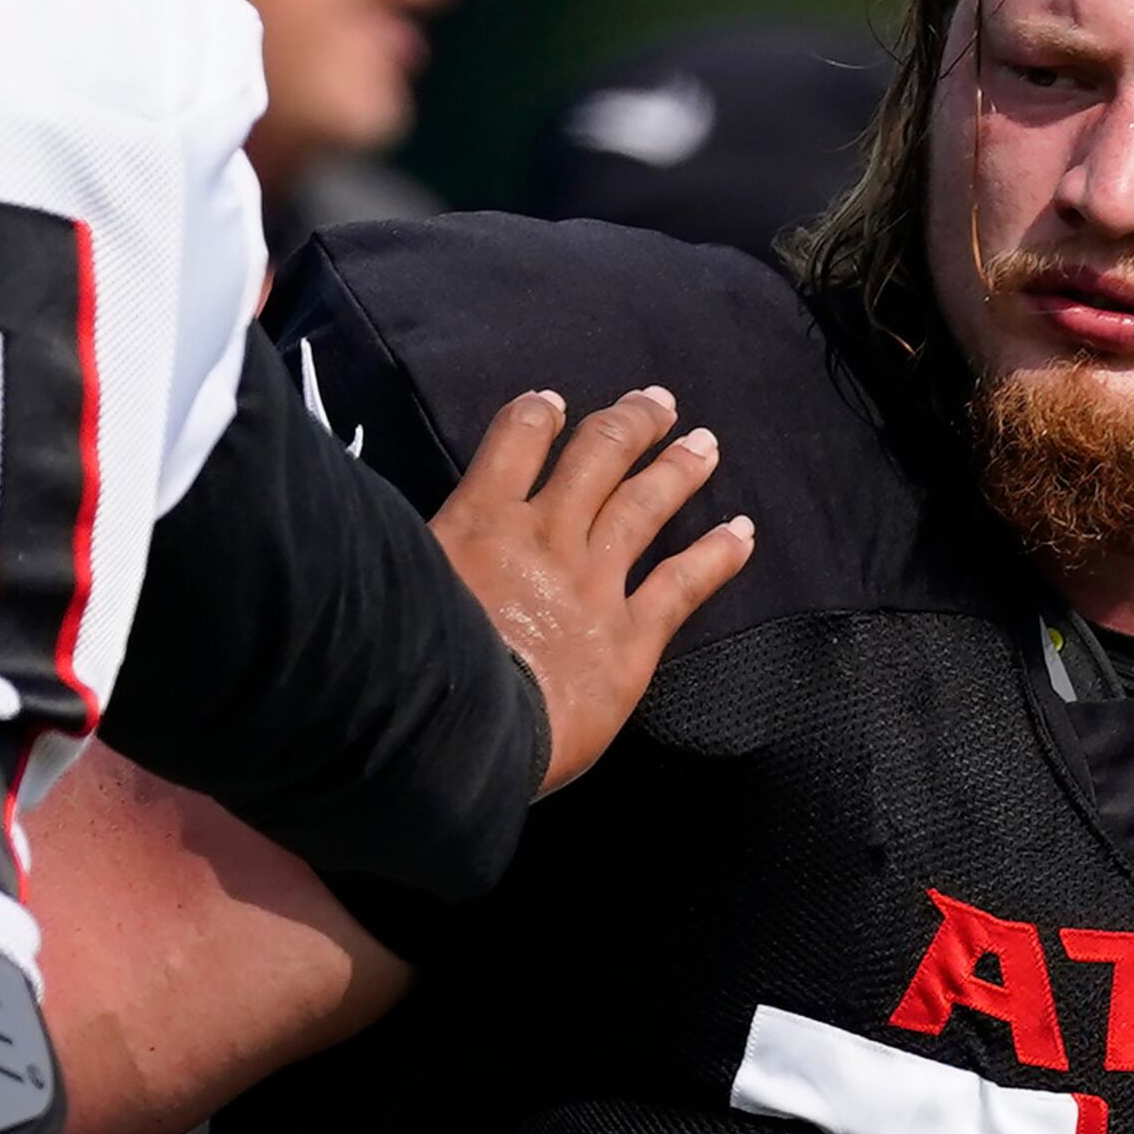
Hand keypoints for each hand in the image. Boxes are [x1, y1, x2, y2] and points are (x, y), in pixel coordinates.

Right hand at [431, 386, 755, 793]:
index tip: (554, 402)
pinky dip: (717, 555)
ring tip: (703, 443)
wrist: (457, 732)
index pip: (513, 443)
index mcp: (480, 521)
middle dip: (630, 424)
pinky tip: (743, 533)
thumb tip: (390, 538)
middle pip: (596, 457)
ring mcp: (595, 582)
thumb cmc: (405, 665)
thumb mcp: (396, 582)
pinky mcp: (631, 635)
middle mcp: (547, 537)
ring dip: (677, 469)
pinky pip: (684, 584)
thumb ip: (415, 551)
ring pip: (645, 505)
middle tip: (659, 403)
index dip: (536, 418)